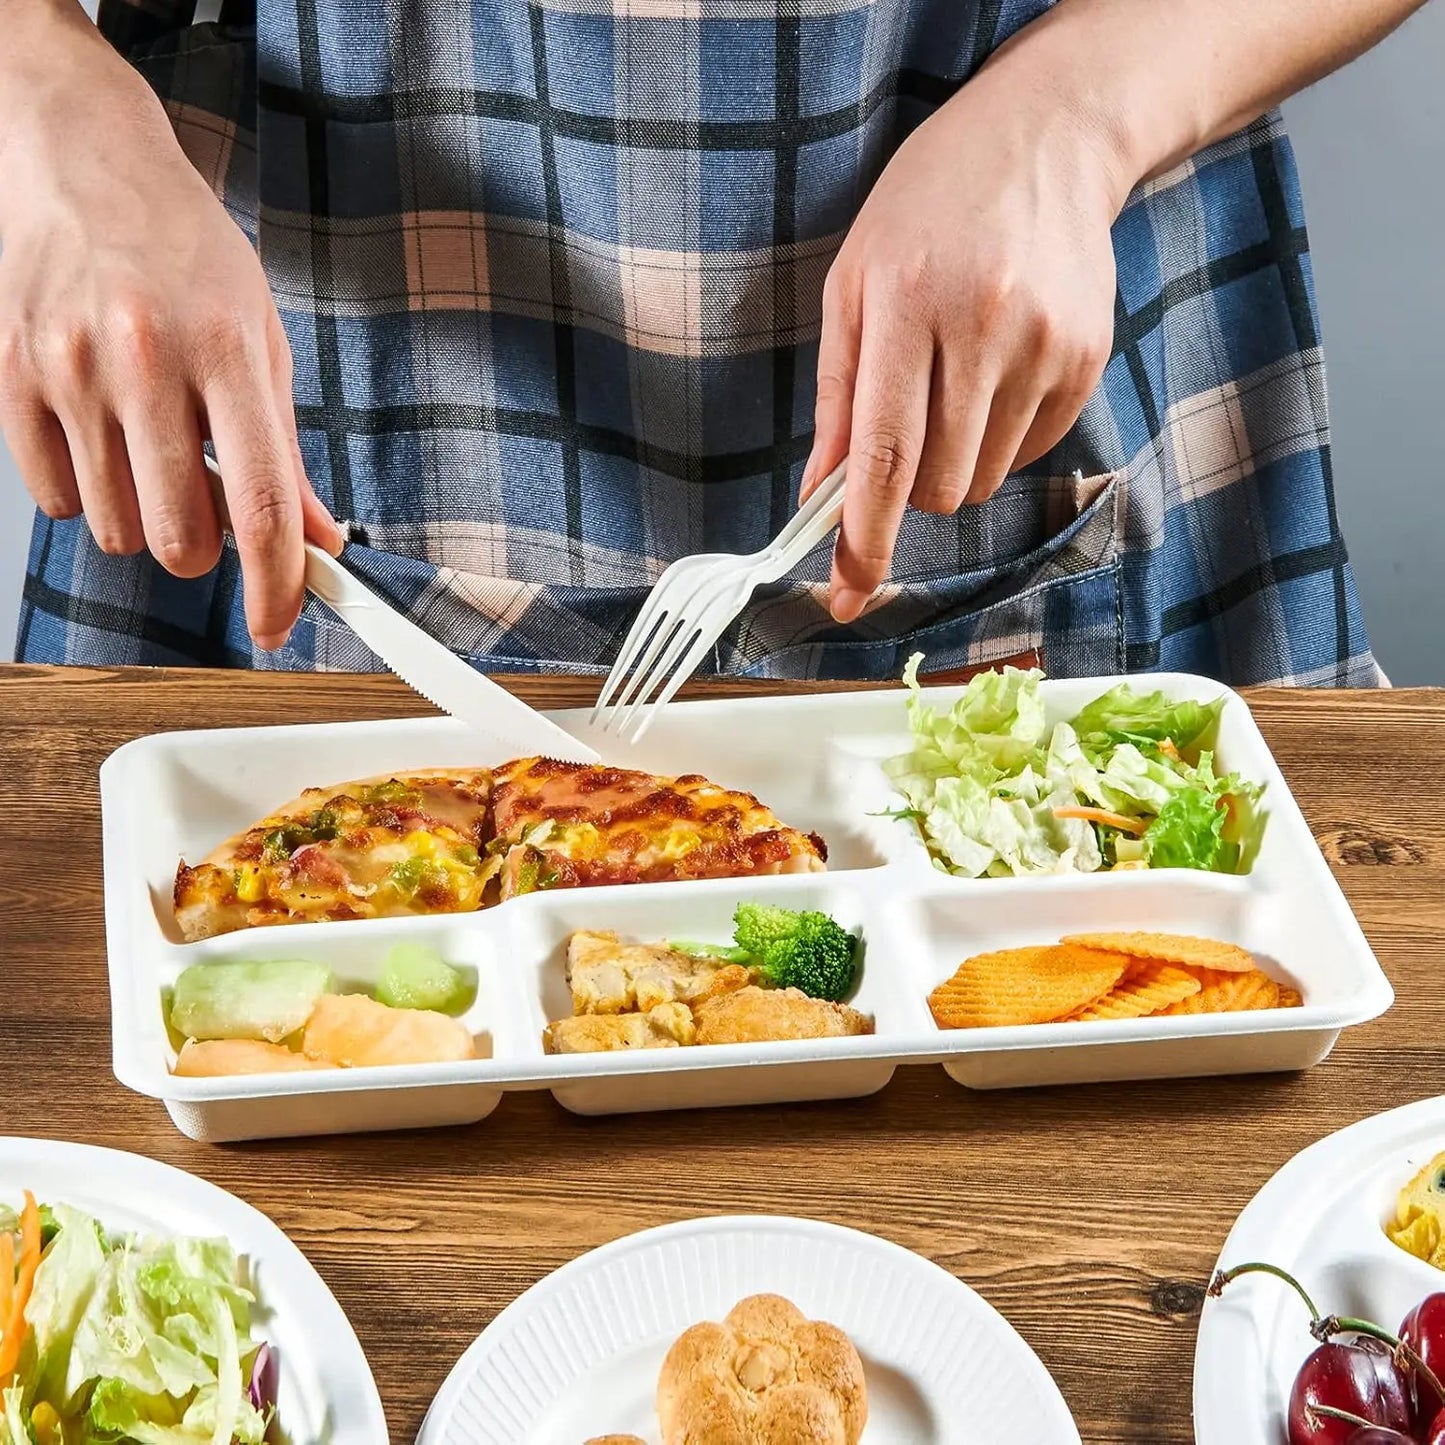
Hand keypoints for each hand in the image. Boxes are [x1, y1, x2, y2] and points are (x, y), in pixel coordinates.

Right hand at [0, 2, 341, 649]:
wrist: (81, 159)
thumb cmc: (185, 250)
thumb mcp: (263, 338)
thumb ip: (286, 449)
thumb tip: (318, 539)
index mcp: (226, 351)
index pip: (261, 506)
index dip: (276, 585)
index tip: (279, 624)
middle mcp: (144, 361)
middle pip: (180, 537)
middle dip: (204, 548)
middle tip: (208, 503)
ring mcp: (69, 368)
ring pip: (115, 529)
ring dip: (145, 519)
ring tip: (154, 452)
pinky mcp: (11, 374)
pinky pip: (55, 497)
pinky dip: (88, 491)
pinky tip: (104, 438)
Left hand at [800, 55, 1131, 622]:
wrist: (1046, 140)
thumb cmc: (926, 212)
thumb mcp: (854, 286)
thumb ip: (839, 401)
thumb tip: (819, 501)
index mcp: (910, 304)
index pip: (885, 454)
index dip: (864, 537)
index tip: (850, 592)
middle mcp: (985, 327)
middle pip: (937, 485)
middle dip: (907, 490)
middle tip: (905, 427)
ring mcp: (1047, 346)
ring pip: (982, 480)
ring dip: (953, 464)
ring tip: (954, 381)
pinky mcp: (1087, 361)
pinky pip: (1027, 454)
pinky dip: (998, 439)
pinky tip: (996, 371)